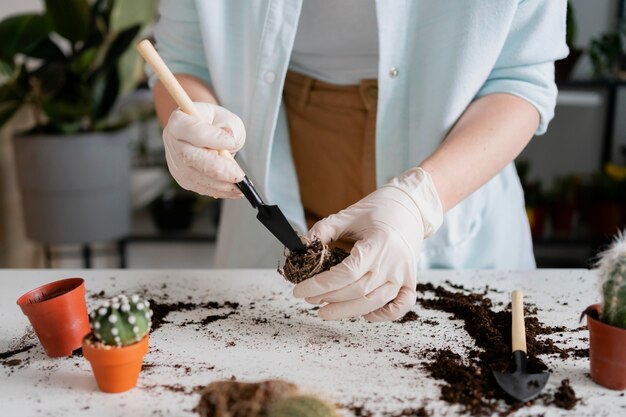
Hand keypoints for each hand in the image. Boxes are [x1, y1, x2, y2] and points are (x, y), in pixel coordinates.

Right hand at [162, 102, 245, 197]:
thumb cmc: (216, 122)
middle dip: (218, 169)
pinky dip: (218, 190)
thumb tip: (229, 139)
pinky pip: (199, 187)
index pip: (192, 130)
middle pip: (190, 158)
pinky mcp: (182, 177)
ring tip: (241, 186)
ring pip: (195, 177)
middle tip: (240, 175)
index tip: (231, 142)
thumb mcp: (227, 117)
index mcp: (179, 120)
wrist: (206, 131)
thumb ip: (229, 127)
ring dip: (221, 185)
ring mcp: (175, 162)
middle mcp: (172, 141)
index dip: (212, 138)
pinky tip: (234, 190)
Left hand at [293, 167, 442, 321]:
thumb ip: (324, 230)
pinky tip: (363, 314)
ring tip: (325, 311)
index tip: (300, 290)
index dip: (320, 285)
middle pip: (358, 291)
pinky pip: (400, 307)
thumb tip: (301, 246)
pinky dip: (383, 315)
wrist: (412, 206)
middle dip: (329, 298)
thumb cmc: (379, 208)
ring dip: (347, 311)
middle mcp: (394, 263)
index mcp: (378, 243)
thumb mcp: (349, 214)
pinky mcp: (410, 281)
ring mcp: (404, 275)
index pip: (346, 273)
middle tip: (309, 298)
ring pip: (375, 303)